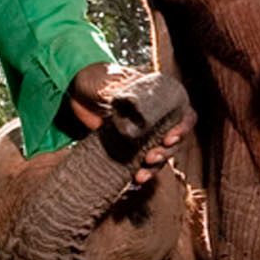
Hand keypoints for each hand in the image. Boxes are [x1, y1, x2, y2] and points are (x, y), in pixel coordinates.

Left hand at [62, 63, 187, 182]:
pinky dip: (143, 172)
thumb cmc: (97, 80)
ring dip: (156, 166)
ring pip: (162, 153)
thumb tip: (133, 108)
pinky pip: (144, 163)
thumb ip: (123, 94)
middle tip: (151, 157)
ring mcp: (145, 133)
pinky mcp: (131, 147)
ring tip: (141, 174)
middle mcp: (157, 117)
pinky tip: (135, 179)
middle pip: (175, 139)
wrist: (75, 90)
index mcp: (160, 98)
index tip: (169, 138)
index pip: (185, 114)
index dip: (183, 128)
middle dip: (167, 152)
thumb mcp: (110, 83)